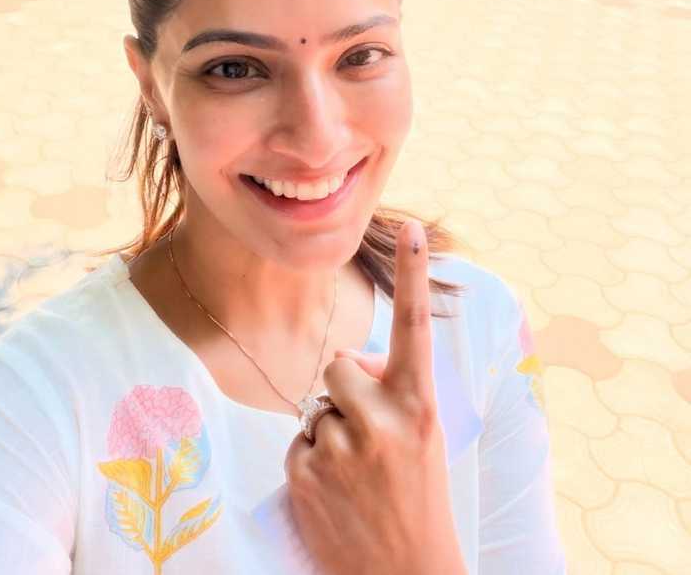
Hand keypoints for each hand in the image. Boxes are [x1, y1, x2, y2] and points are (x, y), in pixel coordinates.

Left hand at [284, 220, 466, 574]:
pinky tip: (335, 492)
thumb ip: (393, 388)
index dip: (414, 274)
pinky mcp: (307, 474)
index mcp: (420, 405)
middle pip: (340, 363)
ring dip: (331, 428)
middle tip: (369, 434)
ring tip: (356, 470)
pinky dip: (312, 460)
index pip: (415, 327)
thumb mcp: (423, 436)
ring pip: (318, 404)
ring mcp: (343, 448)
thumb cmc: (418, 496)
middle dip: (348, 388)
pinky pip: (299, 440)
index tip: (410, 225)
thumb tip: (352, 363)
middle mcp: (384, 420)